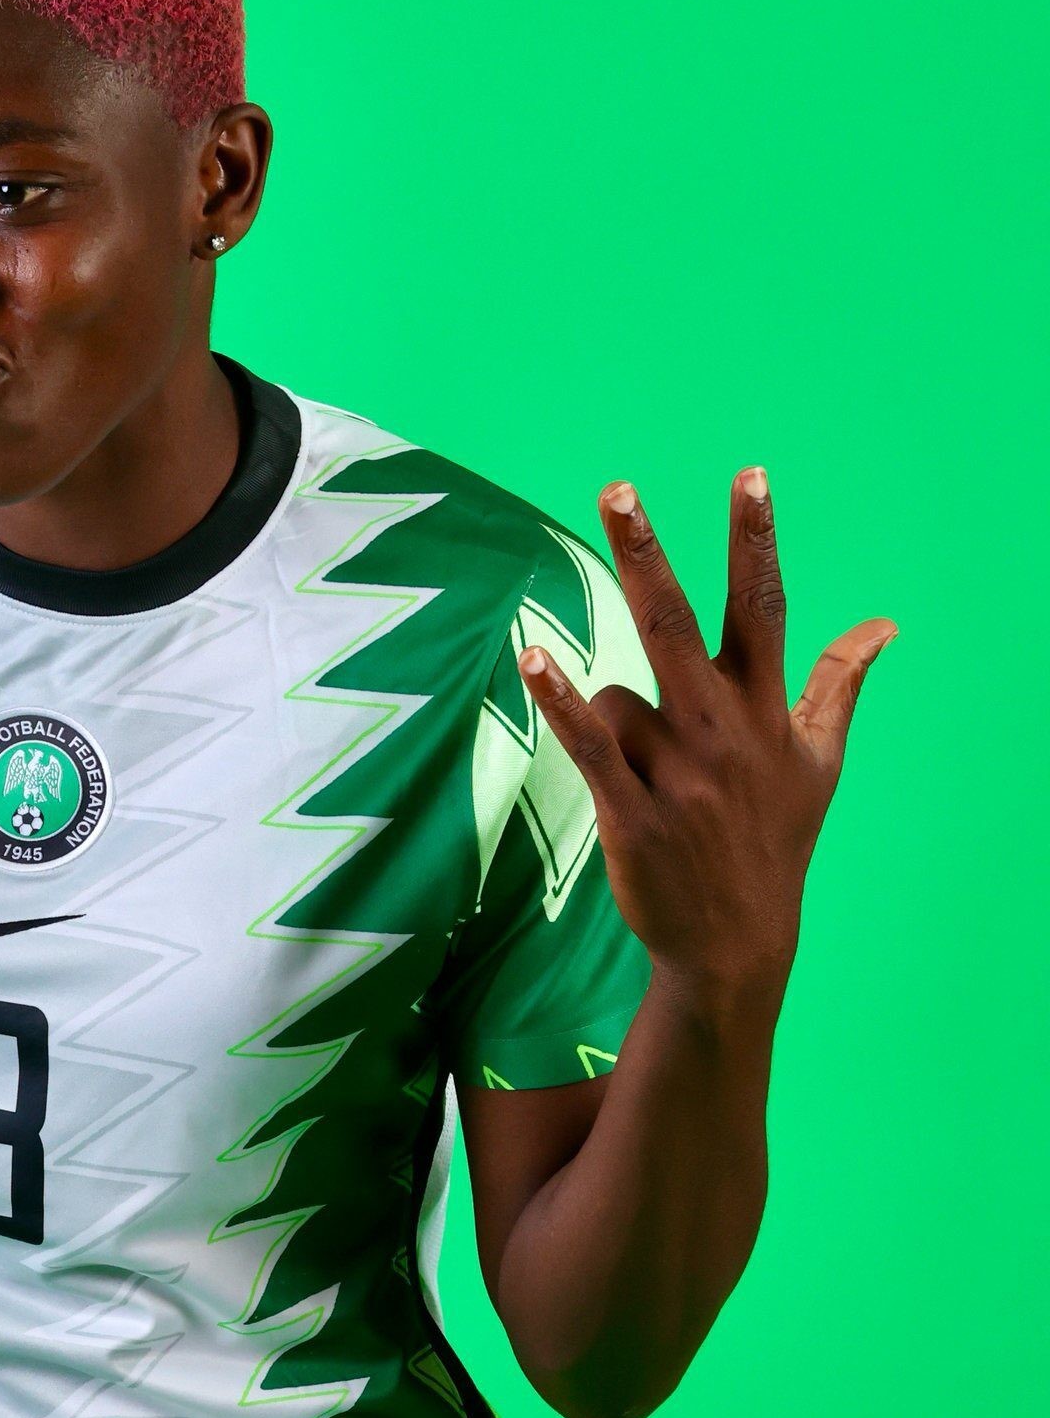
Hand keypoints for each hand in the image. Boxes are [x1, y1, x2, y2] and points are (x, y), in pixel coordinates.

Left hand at [517, 467, 895, 1002]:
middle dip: (647, 554)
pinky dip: (561, 699)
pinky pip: (589, 741)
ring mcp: (677, 771)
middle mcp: (723, 731)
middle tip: (615, 490)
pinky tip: (533, 658)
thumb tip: (884, 625)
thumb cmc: (774, 842)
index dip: (755, 540)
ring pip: (620, 693)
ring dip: (608, 717)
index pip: (764, 608)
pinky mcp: (632, 810)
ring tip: (642, 777)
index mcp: (766, 711)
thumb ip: (840, 685)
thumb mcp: (821, 764)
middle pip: (677, 623)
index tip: (749, 475)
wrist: (738, 943)